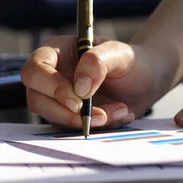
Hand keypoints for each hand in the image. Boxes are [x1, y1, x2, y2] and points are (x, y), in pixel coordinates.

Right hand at [21, 36, 171, 128]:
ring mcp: (58, 100)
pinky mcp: (69, 118)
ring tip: (118, 111)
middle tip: (98, 115)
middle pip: (36, 99)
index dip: (51, 86)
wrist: (147, 82)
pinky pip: (71, 130)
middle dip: (65, 112)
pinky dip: (94, 128)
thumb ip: (97, 62)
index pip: (35, 69)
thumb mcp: (120, 54)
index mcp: (56, 53)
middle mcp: (51, 76)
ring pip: (52, 118)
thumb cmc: (132, 61)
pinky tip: (118, 116)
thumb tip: (79, 87)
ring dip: (84, 122)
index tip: (77, 99)